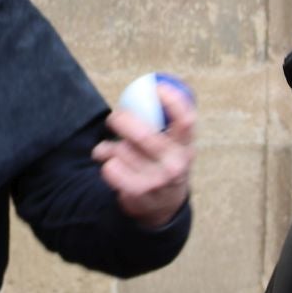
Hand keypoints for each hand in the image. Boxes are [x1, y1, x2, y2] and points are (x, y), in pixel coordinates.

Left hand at [94, 83, 194, 228]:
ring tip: (109, 149)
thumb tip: (149, 85)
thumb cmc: (164, 164)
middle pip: (145, 135)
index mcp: (186, 148)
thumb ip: (166, 124)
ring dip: (110, 146)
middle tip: (114, 117)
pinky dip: (105, 161)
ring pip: (122, 150)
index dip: (172, 101)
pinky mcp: (138, 193)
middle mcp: (175, 165)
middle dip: (123, 121)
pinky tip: (109, 163)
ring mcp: (157, 180)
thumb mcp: (174, 146)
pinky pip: (111, 167)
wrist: (163, 207)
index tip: (156, 87)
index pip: (185, 120)